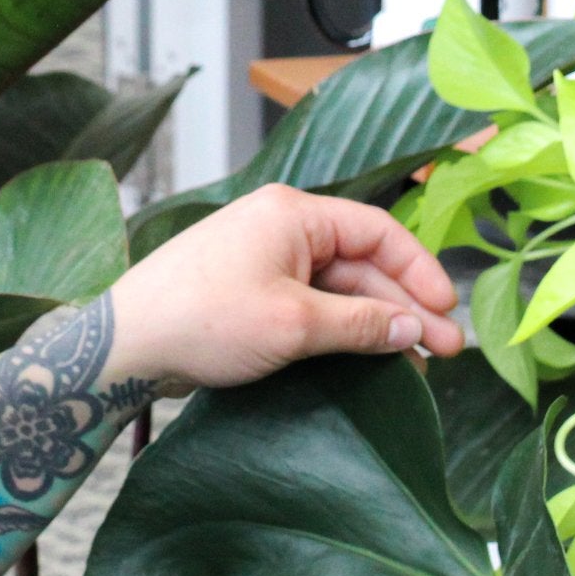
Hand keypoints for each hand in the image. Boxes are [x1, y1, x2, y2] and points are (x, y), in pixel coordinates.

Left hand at [106, 184, 462, 393]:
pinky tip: (368, 356)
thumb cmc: (202, 319)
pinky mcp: (249, 290)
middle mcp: (280, 225)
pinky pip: (310, 302)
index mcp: (293, 213)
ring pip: (338, 285)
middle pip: (361, 261)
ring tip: (417, 362)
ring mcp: (263, 258)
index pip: (378, 230)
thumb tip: (413, 327)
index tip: (448, 312)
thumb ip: (360, 323)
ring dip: (376, 321)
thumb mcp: (294, 324)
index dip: (419, 269)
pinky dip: (341, 327)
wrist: (126, 344)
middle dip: (404, 305)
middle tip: (447, 351)